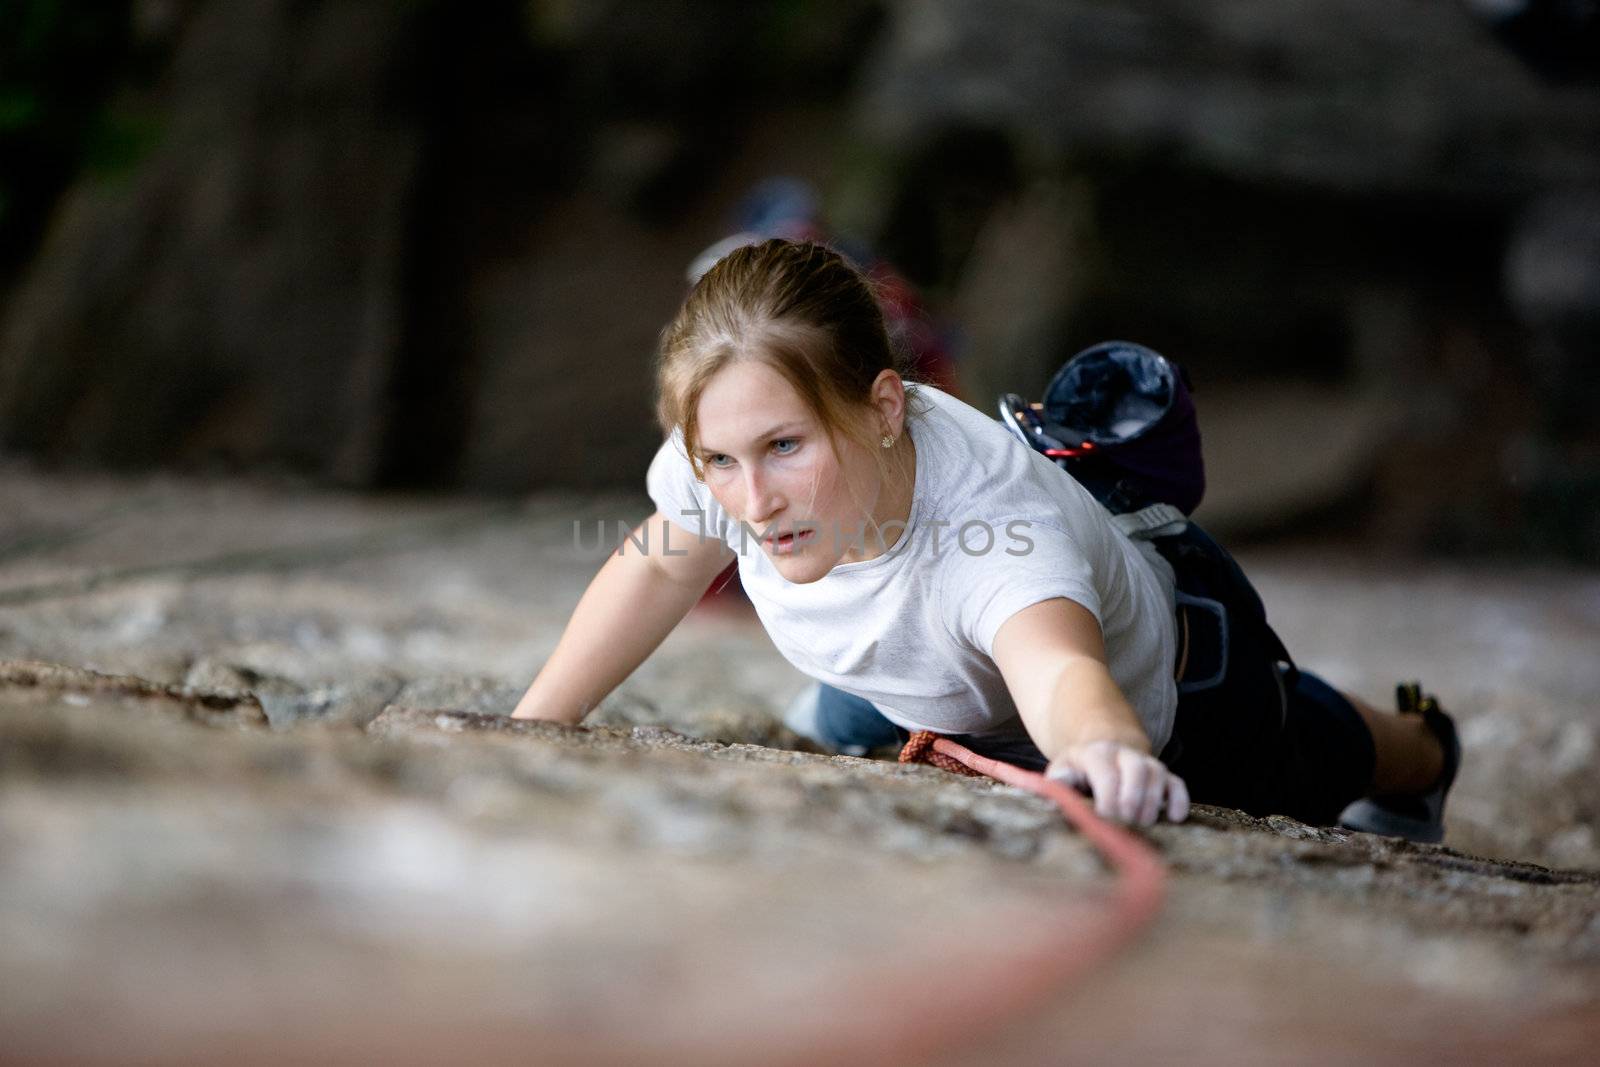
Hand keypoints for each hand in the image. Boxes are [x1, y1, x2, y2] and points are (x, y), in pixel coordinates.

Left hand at [1045, 740, 1189, 825]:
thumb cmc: (1078, 769)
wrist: (1102, 748)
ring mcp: (1146, 763)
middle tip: (1127, 822)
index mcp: (1096, 754)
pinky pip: (1177, 782)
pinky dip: (1180, 799)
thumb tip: (1050, 801)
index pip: (1106, 773)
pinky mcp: (1163, 775)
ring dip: (1153, 801)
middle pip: (1137, 768)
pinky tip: (1176, 817)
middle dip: (1133, 797)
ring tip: (1144, 824)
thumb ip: (1058, 785)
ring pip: (1158, 774)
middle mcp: (1125, 754)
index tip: (1105, 820)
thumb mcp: (1062, 772)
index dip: (1107, 797)